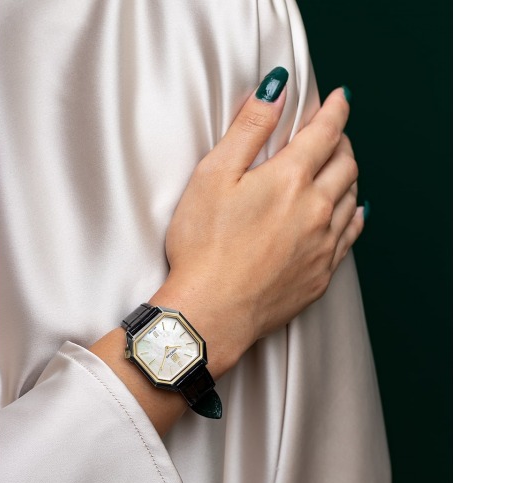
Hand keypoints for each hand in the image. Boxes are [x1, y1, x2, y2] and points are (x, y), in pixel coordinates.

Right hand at [151, 70, 364, 378]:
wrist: (212, 312)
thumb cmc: (204, 248)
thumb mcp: (213, 176)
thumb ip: (249, 130)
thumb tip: (276, 92)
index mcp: (290, 180)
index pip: (325, 133)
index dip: (335, 110)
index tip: (341, 99)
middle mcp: (316, 209)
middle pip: (346, 164)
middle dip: (342, 142)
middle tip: (335, 135)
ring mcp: (322, 245)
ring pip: (353, 198)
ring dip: (349, 176)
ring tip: (339, 170)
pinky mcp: (321, 274)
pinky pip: (351, 236)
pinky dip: (355, 215)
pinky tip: (353, 212)